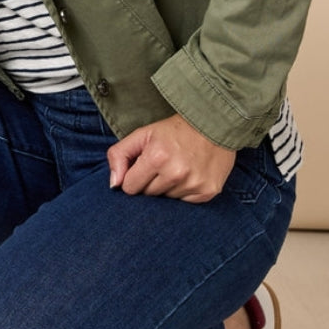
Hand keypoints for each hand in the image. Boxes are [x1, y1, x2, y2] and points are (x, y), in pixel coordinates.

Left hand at [106, 114, 235, 203]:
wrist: (214, 125)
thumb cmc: (174, 130)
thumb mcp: (143, 134)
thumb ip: (119, 155)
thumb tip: (114, 185)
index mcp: (156, 157)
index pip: (130, 187)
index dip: (133, 177)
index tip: (143, 166)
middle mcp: (176, 173)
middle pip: (148, 195)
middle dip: (150, 182)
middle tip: (162, 165)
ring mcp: (194, 184)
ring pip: (166, 201)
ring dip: (167, 188)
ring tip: (177, 168)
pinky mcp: (208, 192)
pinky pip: (184, 204)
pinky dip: (184, 192)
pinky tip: (189, 175)